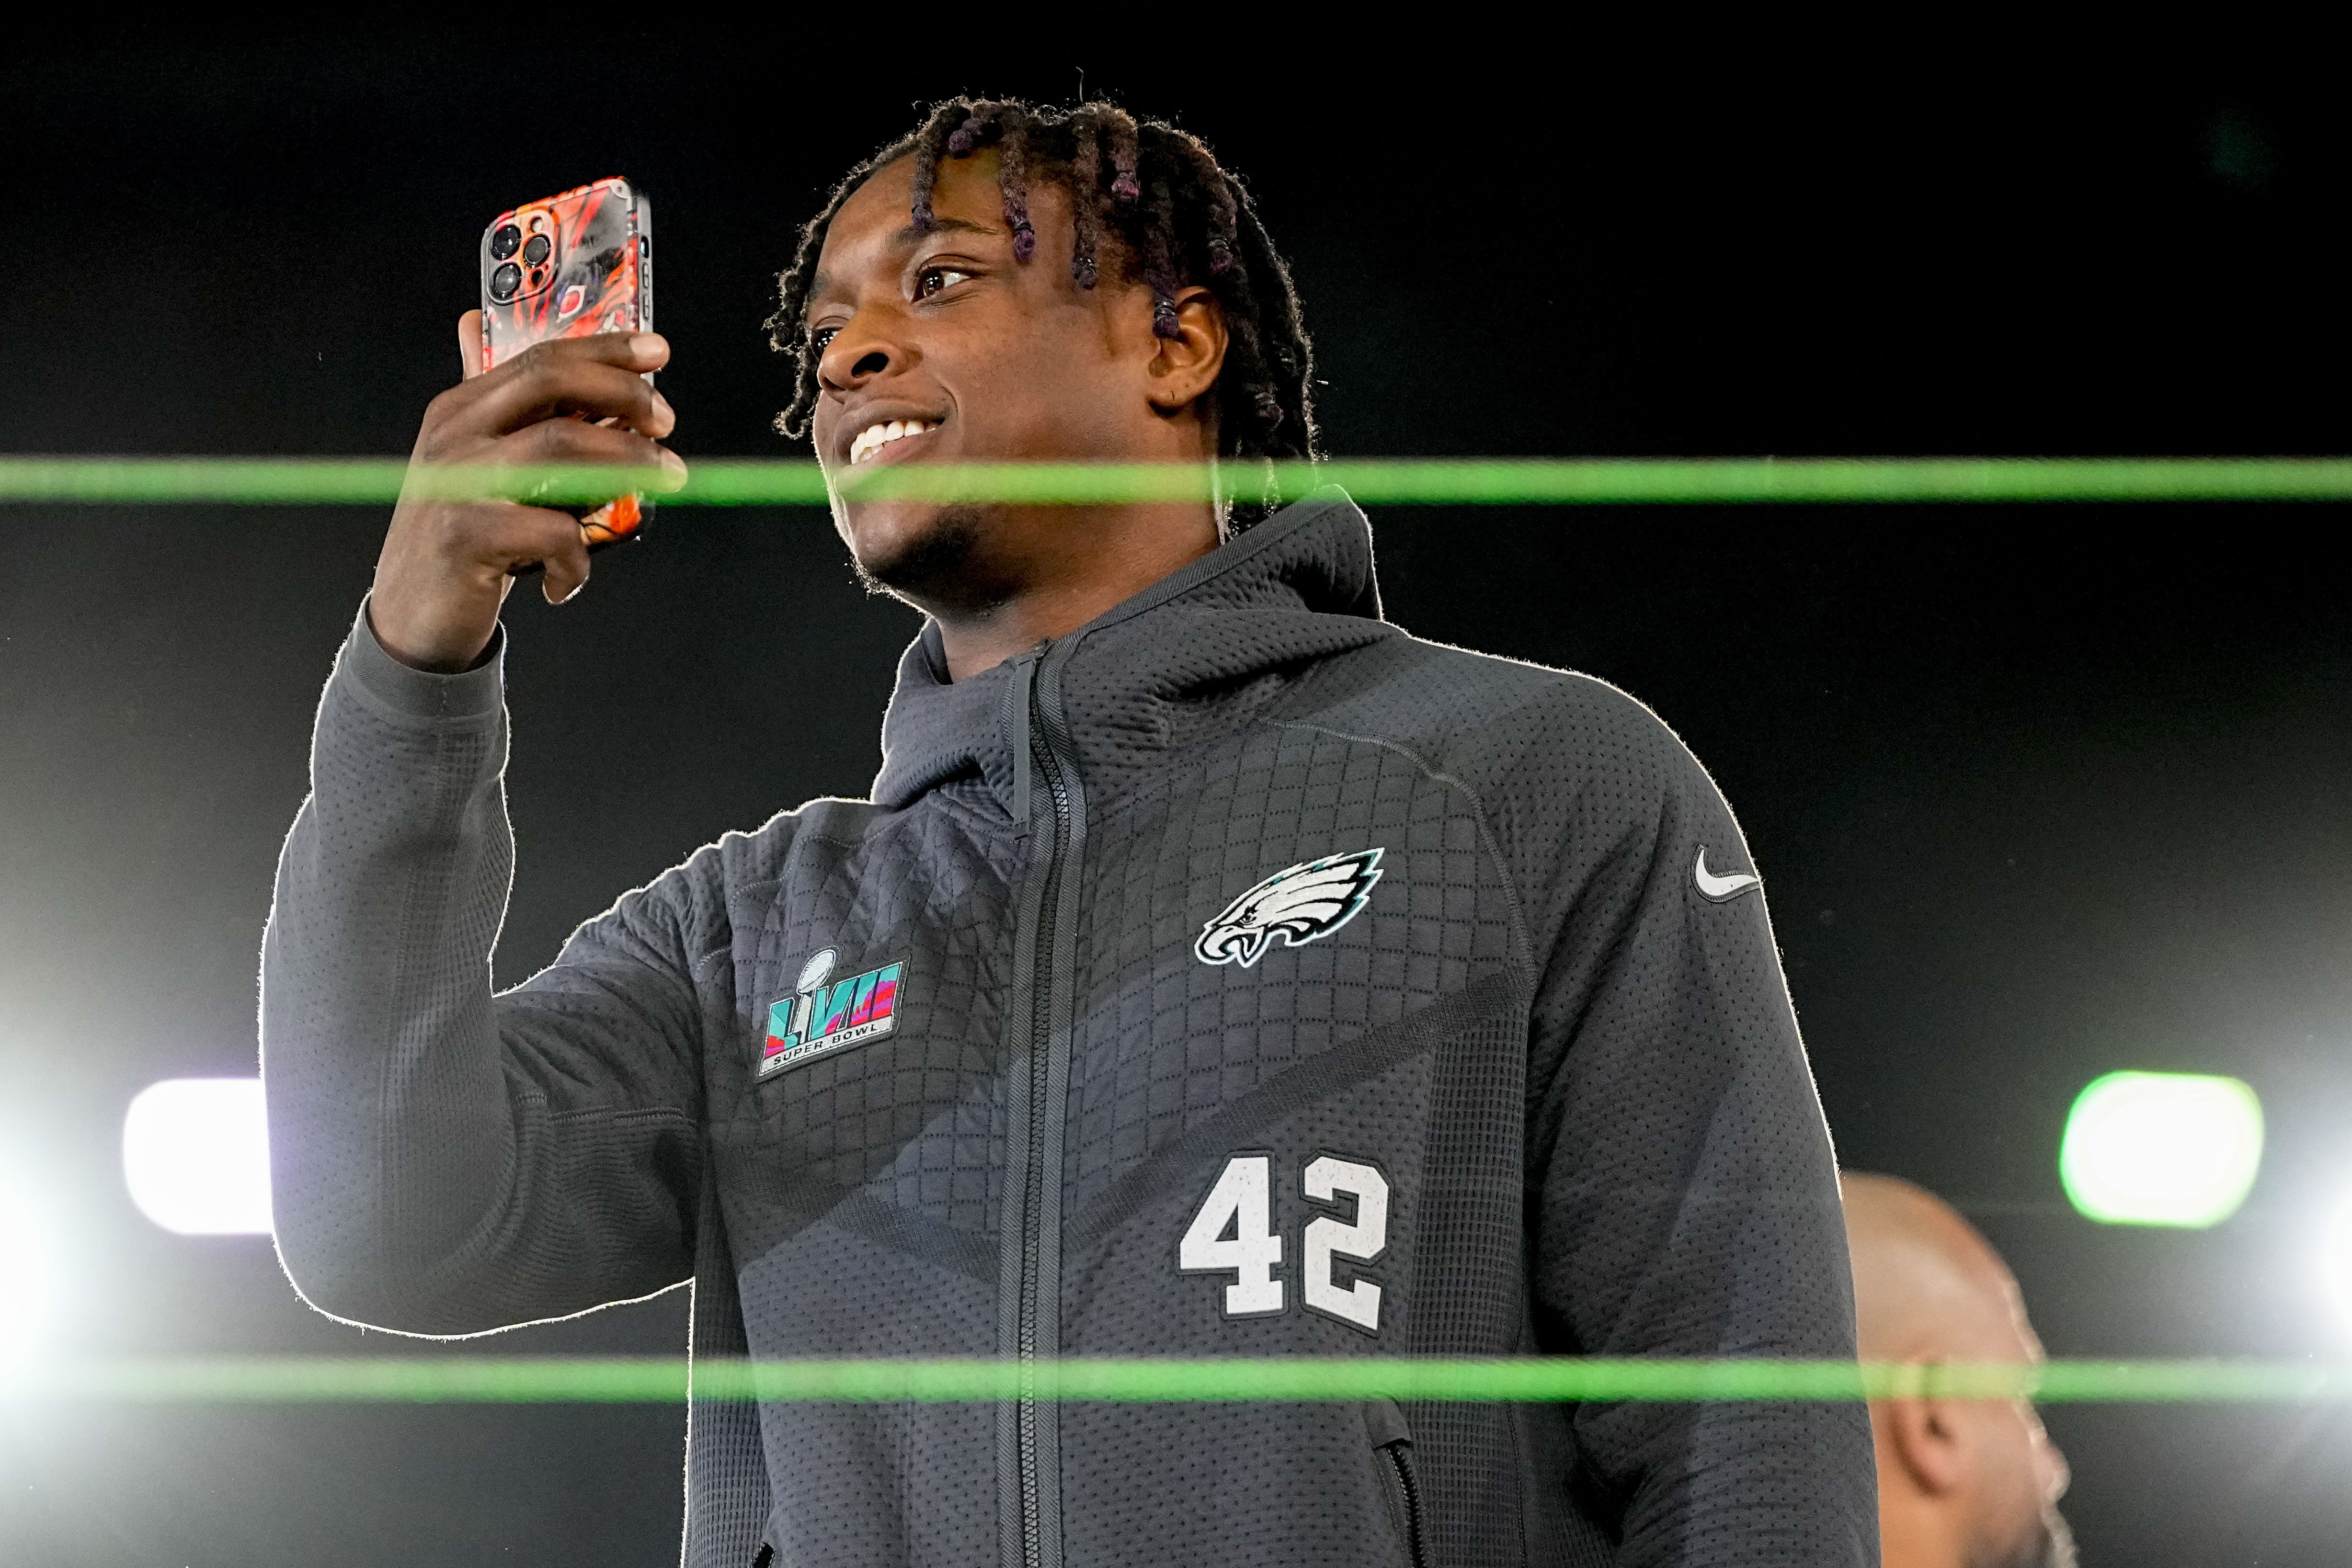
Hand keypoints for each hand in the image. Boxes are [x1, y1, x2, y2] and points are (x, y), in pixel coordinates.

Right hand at [367, 313, 682, 670]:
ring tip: (663, 480)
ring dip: (627, 463)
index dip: (605, 350)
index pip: (540, 358)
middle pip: (551, 384)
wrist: (410, 615)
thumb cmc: (461, 537)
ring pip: (561, 447)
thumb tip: (485, 330)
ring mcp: (457, 481)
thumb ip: (502, 413)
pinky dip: (576, 557)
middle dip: (623, 393)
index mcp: (462, 409)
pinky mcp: (465, 535)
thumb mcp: (479, 466)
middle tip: (666, 423)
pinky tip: (568, 575)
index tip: (658, 352)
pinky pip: (551, 531)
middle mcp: (456, 434)